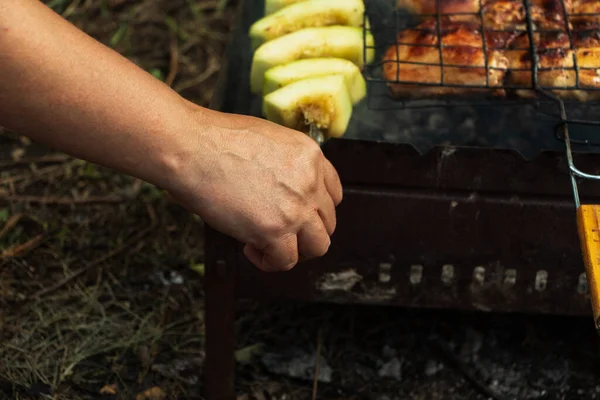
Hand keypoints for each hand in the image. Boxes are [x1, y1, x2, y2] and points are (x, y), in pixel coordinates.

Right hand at [168, 108, 342, 271]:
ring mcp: (296, 208)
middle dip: (305, 231)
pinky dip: (269, 261)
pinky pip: (286, 261)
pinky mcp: (274, 230)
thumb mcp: (266, 141)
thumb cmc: (214, 140)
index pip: (333, 194)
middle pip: (328, 222)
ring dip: (295, 250)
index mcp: (310, 156)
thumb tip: (277, 188)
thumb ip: (284, 165)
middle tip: (280, 233)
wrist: (191, 147)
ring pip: (318, 246)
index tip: (296, 214)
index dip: (314, 209)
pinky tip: (250, 248)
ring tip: (269, 245)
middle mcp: (310, 182)